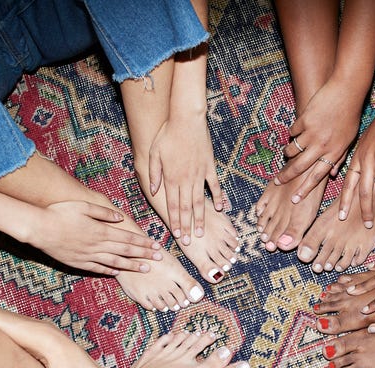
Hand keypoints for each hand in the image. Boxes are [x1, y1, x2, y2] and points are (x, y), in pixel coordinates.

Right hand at [28, 200, 160, 274]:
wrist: (38, 228)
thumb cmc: (60, 212)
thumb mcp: (83, 206)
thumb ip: (104, 213)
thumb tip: (121, 217)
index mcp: (102, 230)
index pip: (128, 237)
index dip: (144, 242)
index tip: (156, 246)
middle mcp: (98, 245)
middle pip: (126, 251)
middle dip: (144, 254)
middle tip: (159, 258)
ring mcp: (89, 255)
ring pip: (116, 262)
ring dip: (132, 266)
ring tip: (146, 269)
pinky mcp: (79, 262)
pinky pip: (98, 268)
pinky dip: (110, 270)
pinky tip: (119, 271)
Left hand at [149, 112, 222, 244]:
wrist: (186, 119)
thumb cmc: (167, 133)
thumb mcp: (154, 152)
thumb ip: (154, 173)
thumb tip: (155, 190)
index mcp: (171, 178)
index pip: (172, 205)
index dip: (175, 221)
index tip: (177, 235)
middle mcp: (186, 180)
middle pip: (186, 208)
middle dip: (187, 226)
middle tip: (190, 241)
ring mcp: (199, 174)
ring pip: (200, 201)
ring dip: (200, 218)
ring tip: (202, 232)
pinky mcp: (209, 167)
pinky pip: (214, 186)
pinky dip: (218, 198)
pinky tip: (220, 209)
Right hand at [274, 77, 360, 201]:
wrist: (348, 90)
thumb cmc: (351, 116)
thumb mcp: (350, 140)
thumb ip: (339, 158)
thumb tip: (332, 174)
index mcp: (334, 153)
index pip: (317, 177)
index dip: (304, 189)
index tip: (295, 199)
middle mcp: (322, 146)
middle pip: (299, 167)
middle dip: (286, 177)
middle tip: (277, 182)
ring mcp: (312, 133)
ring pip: (292, 150)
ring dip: (287, 153)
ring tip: (286, 154)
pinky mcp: (304, 120)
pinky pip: (292, 132)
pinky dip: (292, 133)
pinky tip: (296, 131)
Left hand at [343, 102, 374, 227]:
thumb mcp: (367, 141)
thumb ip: (362, 158)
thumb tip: (358, 173)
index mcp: (358, 158)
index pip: (348, 184)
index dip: (344, 201)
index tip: (340, 216)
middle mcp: (366, 160)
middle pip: (363, 192)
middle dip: (364, 210)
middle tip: (365, 225)